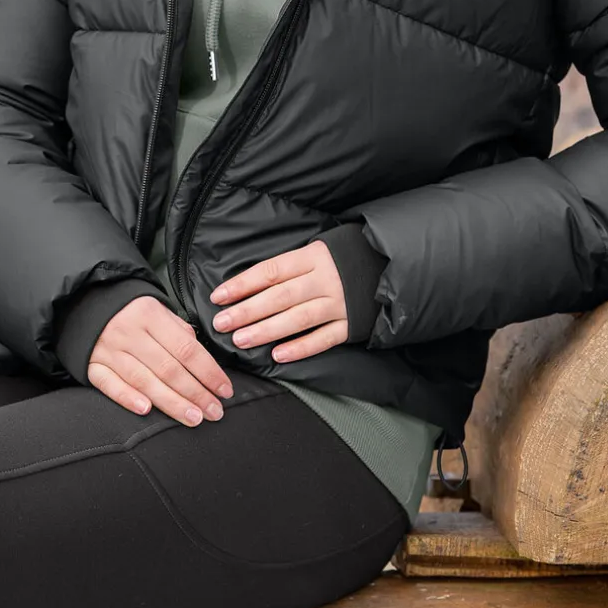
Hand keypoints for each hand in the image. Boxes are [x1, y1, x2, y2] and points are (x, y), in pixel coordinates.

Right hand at [86, 294, 235, 426]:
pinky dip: (127, 398)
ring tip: (194, 418)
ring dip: (172, 402)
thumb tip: (202, 360)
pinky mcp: (91, 365)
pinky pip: (109, 385)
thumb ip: (179, 331)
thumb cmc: (131, 311)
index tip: (225, 390)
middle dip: (196, 393)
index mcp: (150, 315)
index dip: (209, 372)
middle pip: (169, 369)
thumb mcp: (157, 309)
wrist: (84, 304)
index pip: (186, 349)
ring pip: (144, 381)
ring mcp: (108, 351)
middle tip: (215, 412)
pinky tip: (146, 410)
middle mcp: (129, 333)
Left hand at [208, 240, 348, 363]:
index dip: (243, 284)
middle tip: (222, 323)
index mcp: (312, 257)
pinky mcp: (351, 324)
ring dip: (267, 330)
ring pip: (299, 319)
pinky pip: (324, 338)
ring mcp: (339, 303)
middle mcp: (325, 280)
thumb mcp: (316, 251)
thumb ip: (288, 268)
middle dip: (247, 311)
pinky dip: (301, 348)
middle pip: (280, 296)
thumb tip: (246, 287)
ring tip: (241, 340)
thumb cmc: (343, 258)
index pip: (271, 271)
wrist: (388, 265)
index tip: (218, 297)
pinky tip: (278, 356)